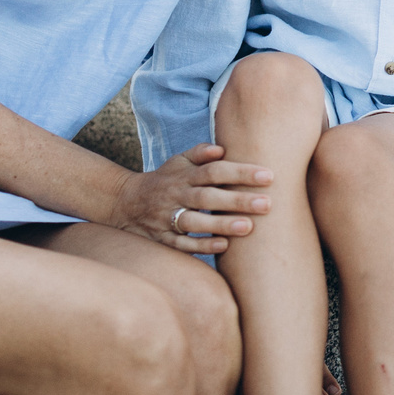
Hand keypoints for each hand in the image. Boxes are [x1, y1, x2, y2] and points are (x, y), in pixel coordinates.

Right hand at [114, 143, 273, 254]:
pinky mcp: (162, 238)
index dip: (240, 173)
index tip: (269, 176)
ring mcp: (167, 217)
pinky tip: (224, 245)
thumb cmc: (165, 179)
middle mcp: (176, 195)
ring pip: (194, 222)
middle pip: (208, 197)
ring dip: (221, 224)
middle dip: (237, 201)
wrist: (125, 202)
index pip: (214, 171)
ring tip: (249, 226)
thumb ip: (200, 152)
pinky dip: (201, 245)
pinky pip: (181, 244)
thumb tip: (222, 148)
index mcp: (184, 175)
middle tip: (267, 203)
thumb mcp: (178, 161)